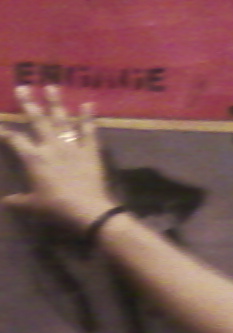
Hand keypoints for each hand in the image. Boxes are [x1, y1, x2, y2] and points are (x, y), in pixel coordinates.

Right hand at [1, 85, 117, 231]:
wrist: (87, 210)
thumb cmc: (56, 207)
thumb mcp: (33, 205)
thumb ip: (19, 201)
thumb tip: (6, 201)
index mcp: (33, 158)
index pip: (14, 139)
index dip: (3, 130)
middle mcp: (50, 146)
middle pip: (37, 120)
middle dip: (29, 103)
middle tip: (23, 87)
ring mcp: (71, 147)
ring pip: (62, 120)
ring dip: (56, 103)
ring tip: (52, 87)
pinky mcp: (90, 152)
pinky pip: (89, 132)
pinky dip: (88, 118)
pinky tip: (89, 104)